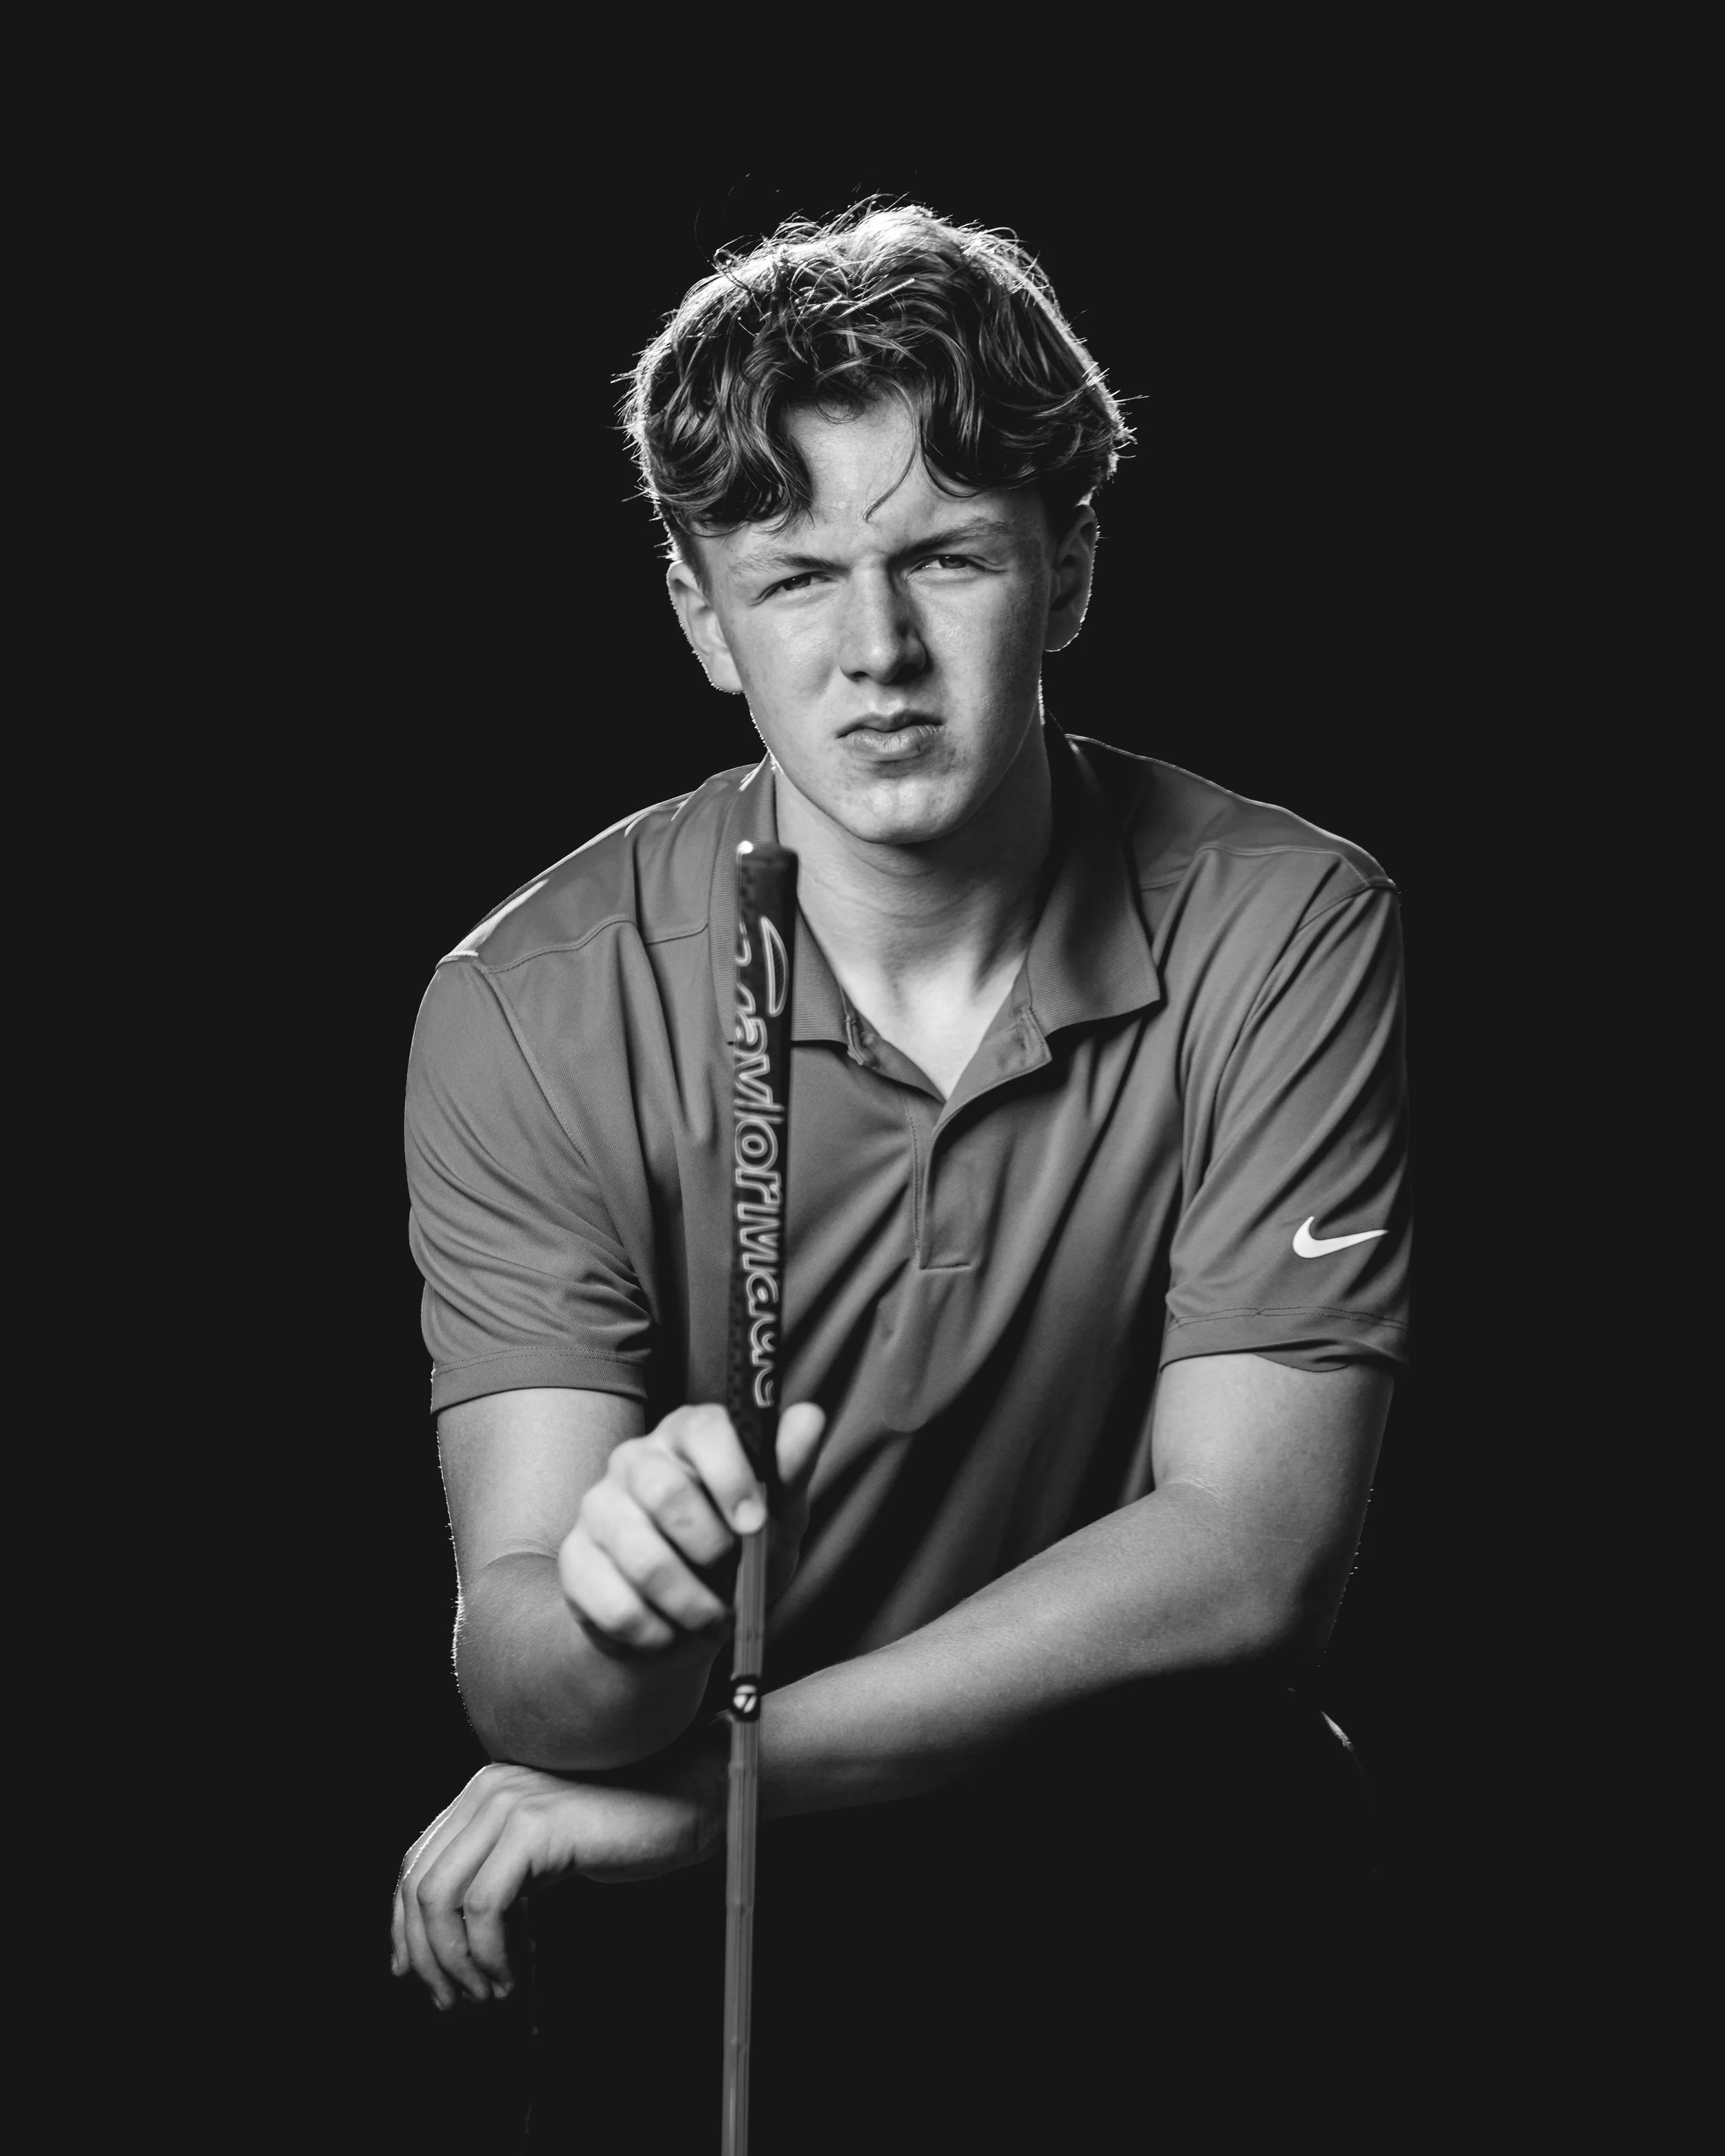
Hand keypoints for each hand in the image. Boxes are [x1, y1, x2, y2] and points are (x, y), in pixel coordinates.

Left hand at [390, 1742, 727, 2009]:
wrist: (681, 1803)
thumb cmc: (619, 1831)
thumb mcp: (541, 1853)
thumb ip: (494, 1874)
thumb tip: (439, 1939)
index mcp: (482, 1790)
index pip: (414, 1864)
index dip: (405, 1929)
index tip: (417, 1975)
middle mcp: (487, 1787)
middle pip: (418, 1884)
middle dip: (426, 1955)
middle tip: (454, 1998)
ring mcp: (510, 1801)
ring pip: (441, 1898)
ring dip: (456, 1961)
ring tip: (487, 1991)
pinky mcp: (536, 1825)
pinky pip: (484, 1906)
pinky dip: (489, 1953)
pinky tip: (512, 1974)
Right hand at [557, 1401, 826, 1657]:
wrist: (681, 1628)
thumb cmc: (735, 1558)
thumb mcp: (777, 1518)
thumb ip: (790, 1470)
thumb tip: (810, 1418)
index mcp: (687, 1436)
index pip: (703, 1428)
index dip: (732, 1477)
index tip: (755, 1524)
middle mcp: (635, 1460)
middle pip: (665, 1492)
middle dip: (712, 1550)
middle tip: (731, 1575)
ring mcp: (597, 1508)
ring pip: (642, 1558)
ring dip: (691, 1604)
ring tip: (709, 1617)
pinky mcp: (575, 1562)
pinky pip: (616, 1605)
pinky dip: (657, 1633)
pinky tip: (669, 1632)